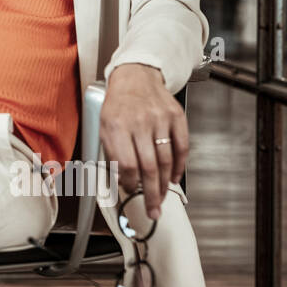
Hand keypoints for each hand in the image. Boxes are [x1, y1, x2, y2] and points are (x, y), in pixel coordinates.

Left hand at [98, 63, 188, 220]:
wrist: (136, 76)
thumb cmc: (118, 104)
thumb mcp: (104, 126)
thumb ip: (112, 153)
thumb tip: (121, 181)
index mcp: (117, 126)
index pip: (126, 164)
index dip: (129, 183)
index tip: (130, 191)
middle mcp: (139, 123)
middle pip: (149, 167)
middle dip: (152, 194)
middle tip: (153, 209)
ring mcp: (160, 119)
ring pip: (166, 160)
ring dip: (165, 184)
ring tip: (163, 197)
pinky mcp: (176, 117)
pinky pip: (182, 147)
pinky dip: (179, 166)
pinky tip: (174, 178)